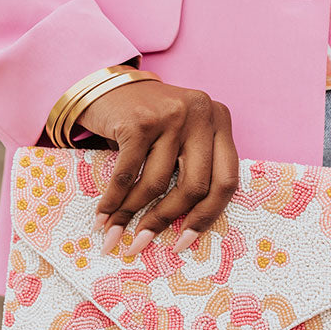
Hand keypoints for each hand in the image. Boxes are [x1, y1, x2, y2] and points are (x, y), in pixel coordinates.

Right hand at [76, 80, 238, 255]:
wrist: (108, 87)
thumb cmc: (150, 124)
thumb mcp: (183, 137)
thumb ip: (195, 168)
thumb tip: (186, 230)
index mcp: (220, 122)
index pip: (226, 181)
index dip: (206, 217)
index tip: (183, 242)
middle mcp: (201, 115)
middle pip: (194, 187)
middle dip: (165, 220)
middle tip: (142, 242)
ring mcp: (171, 115)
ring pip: (157, 183)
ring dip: (132, 213)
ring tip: (116, 232)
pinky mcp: (139, 121)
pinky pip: (128, 174)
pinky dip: (113, 199)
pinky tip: (103, 216)